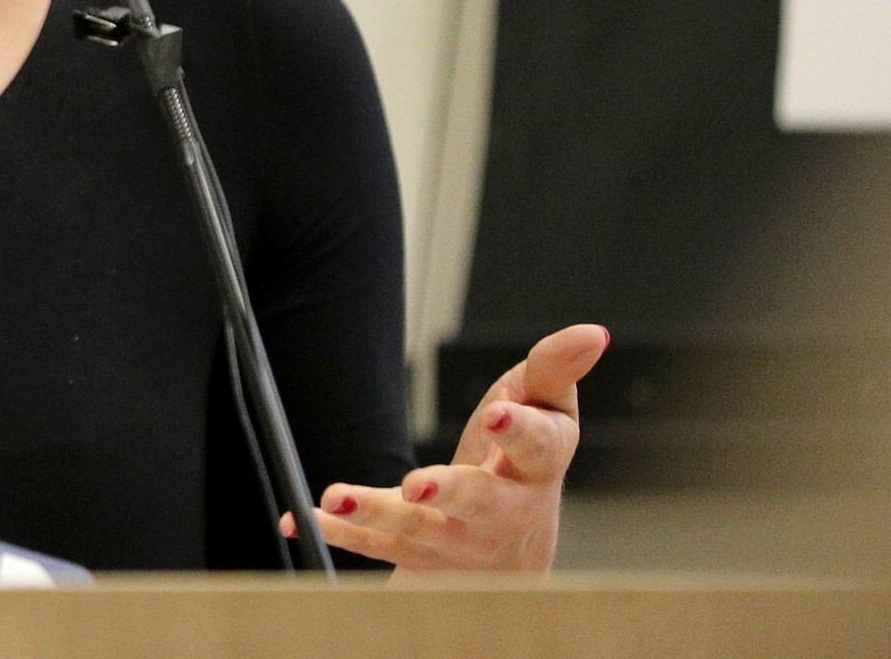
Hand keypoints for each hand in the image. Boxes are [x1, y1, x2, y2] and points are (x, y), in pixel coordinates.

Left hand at [279, 323, 607, 571]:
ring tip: (335, 496)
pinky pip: (374, 546)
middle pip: (480, 504)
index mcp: (539, 466)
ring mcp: (458, 542)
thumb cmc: (524, 458)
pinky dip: (335, 531)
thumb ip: (556, 367)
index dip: (520, 432)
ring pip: (418, 532)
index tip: (496, 415)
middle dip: (450, 493)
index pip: (541, 448)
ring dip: (375, 515)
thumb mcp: (545, 407)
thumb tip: (593, 331)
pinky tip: (296, 518)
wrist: (514, 551)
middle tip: (417, 485)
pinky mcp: (417, 559)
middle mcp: (502, 512)